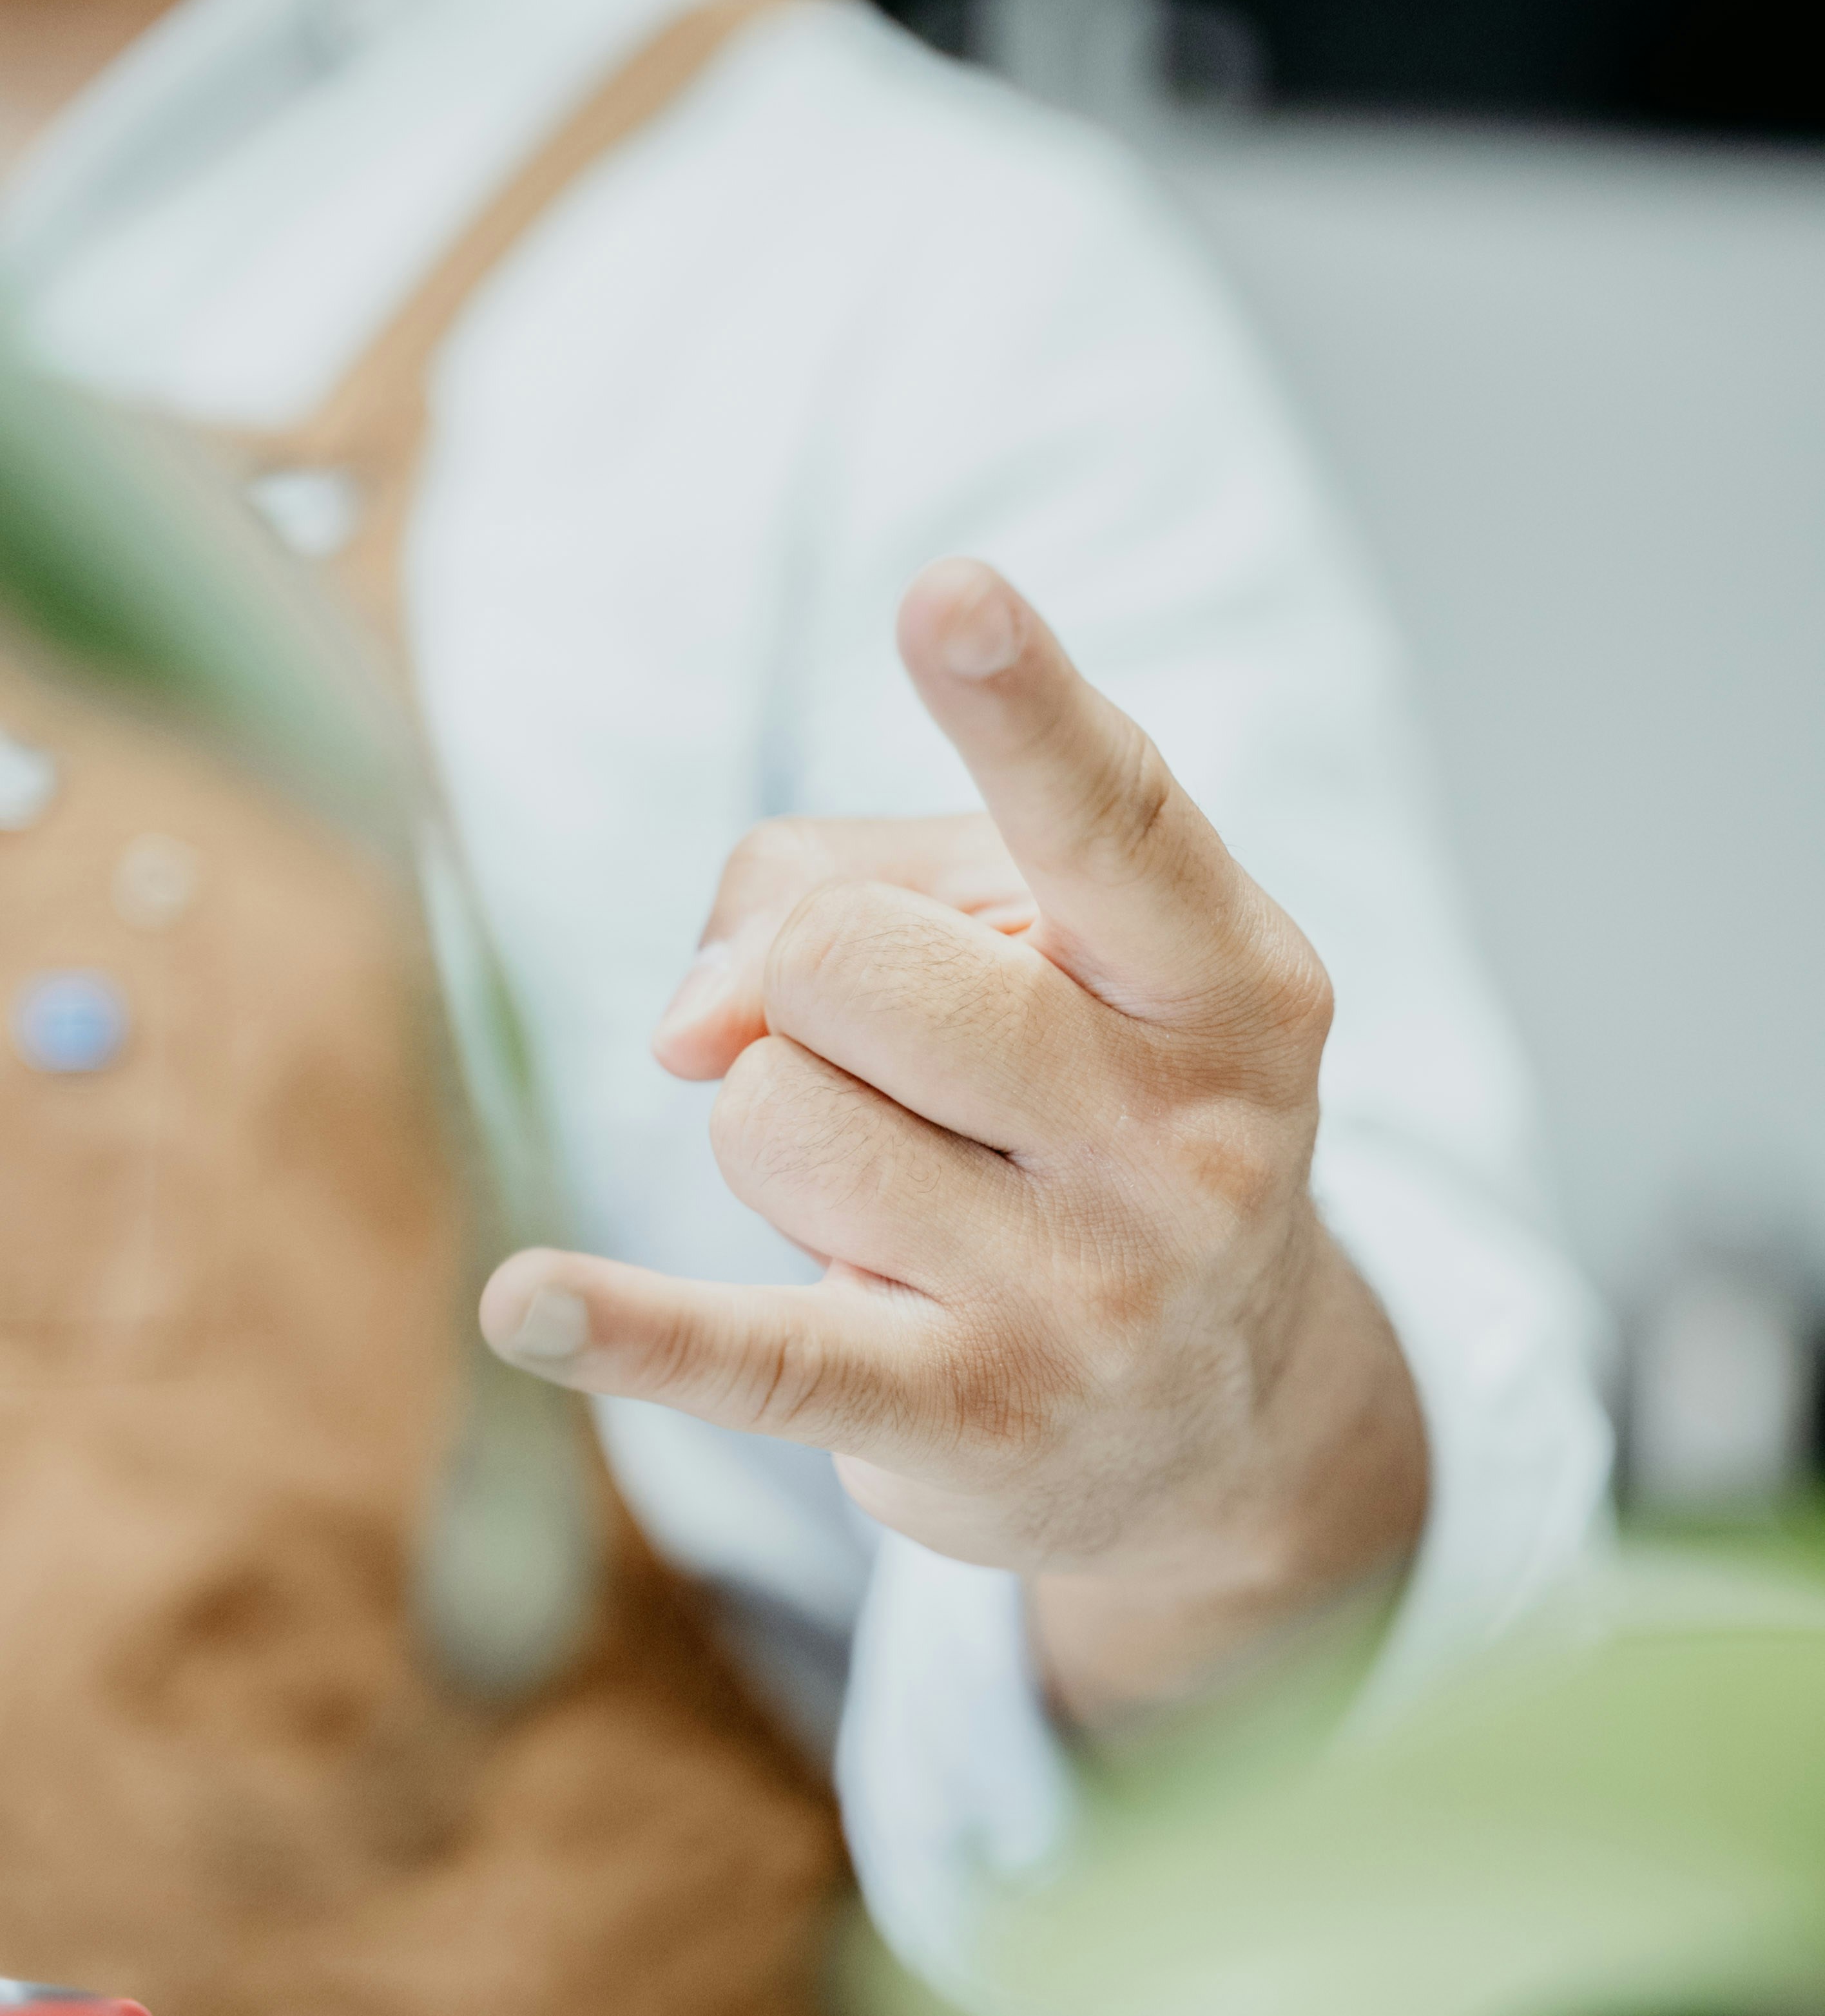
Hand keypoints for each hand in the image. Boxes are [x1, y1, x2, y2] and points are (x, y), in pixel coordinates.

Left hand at [481, 561, 1425, 1723]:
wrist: (1215, 1413)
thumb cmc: (1086, 1111)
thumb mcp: (1022, 954)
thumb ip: (839, 891)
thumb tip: (692, 1028)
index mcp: (1228, 982)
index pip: (1111, 818)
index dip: (1018, 706)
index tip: (944, 595)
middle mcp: (1184, 1139)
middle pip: (844, 962)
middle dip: (814, 989)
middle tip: (911, 1069)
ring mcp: (1088, 1294)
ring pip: (770, 1116)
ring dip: (783, 1135)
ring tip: (904, 1196)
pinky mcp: (972, 1420)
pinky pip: (757, 1355)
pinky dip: (628, 1330)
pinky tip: (522, 1307)